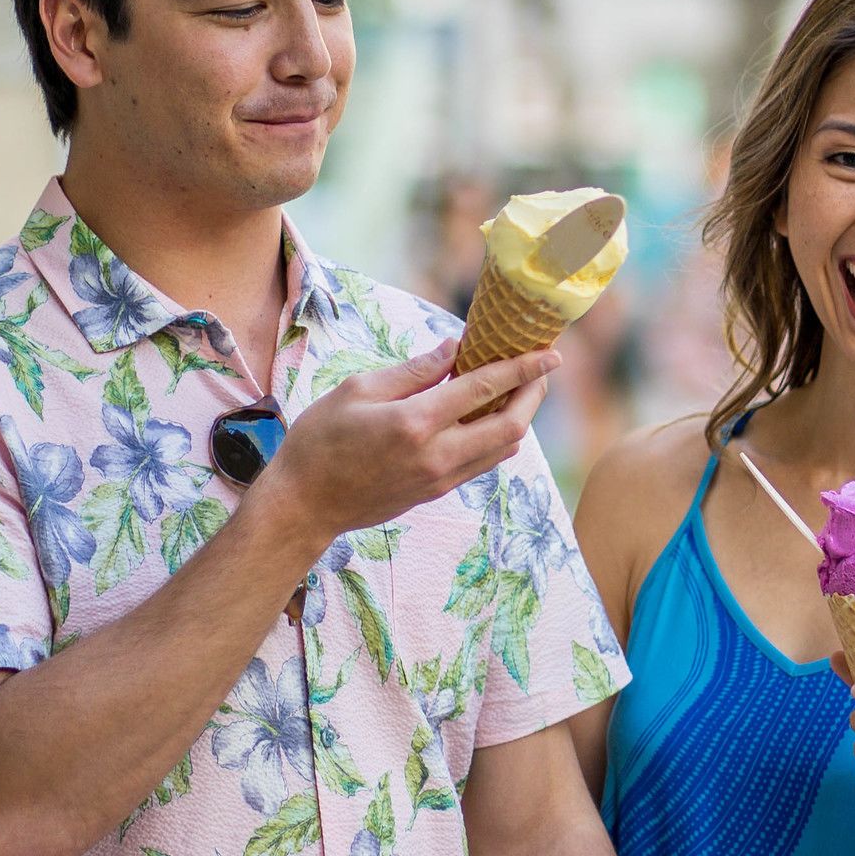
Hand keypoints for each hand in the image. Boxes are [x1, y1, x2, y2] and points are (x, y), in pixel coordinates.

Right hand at [268, 336, 553, 558]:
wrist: (304, 506)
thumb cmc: (320, 441)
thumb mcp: (358, 391)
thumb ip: (412, 372)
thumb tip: (454, 349)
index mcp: (416, 423)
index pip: (484, 388)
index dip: (523, 368)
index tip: (550, 353)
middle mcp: (438, 455)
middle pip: (511, 426)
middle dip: (533, 394)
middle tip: (540, 370)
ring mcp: (440, 479)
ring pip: (503, 449)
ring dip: (519, 418)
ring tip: (517, 388)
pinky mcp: (436, 492)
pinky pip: (482, 462)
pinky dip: (495, 437)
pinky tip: (486, 415)